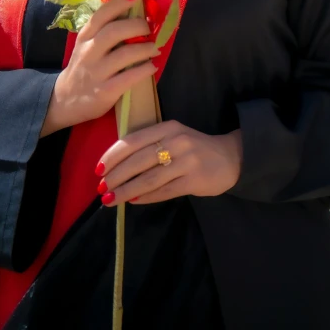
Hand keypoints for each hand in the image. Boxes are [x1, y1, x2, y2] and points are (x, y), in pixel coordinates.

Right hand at [41, 0, 159, 135]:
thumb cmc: (85, 66)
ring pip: (125, 54)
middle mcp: (89, 51)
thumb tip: (133, 7)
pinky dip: (145, 69)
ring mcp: (96, 72)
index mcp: (85, 36)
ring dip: (145, 48)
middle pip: (114, 31)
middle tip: (149, 28)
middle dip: (137, 26)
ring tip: (155, 48)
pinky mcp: (105, 91)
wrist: (66, 100)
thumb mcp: (87, 44)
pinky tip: (152, 66)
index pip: (101, 14)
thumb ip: (105, 28)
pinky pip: (129, 77)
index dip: (119, 2)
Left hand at [95, 120, 242, 205]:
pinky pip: (163, 191)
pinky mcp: (194, 180)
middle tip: (101, 188)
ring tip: (111, 199)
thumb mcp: (173, 136)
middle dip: (115, 176)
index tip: (98, 170)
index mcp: (167, 127)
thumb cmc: (194, 147)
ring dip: (126, 190)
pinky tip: (133, 201)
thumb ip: (149, 146)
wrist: (231, 157)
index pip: (132, 140)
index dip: (112, 156)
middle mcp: (176, 141)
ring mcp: (186, 161)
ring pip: (148, 178)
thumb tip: (116, 166)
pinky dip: (145, 197)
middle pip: (138, 161)